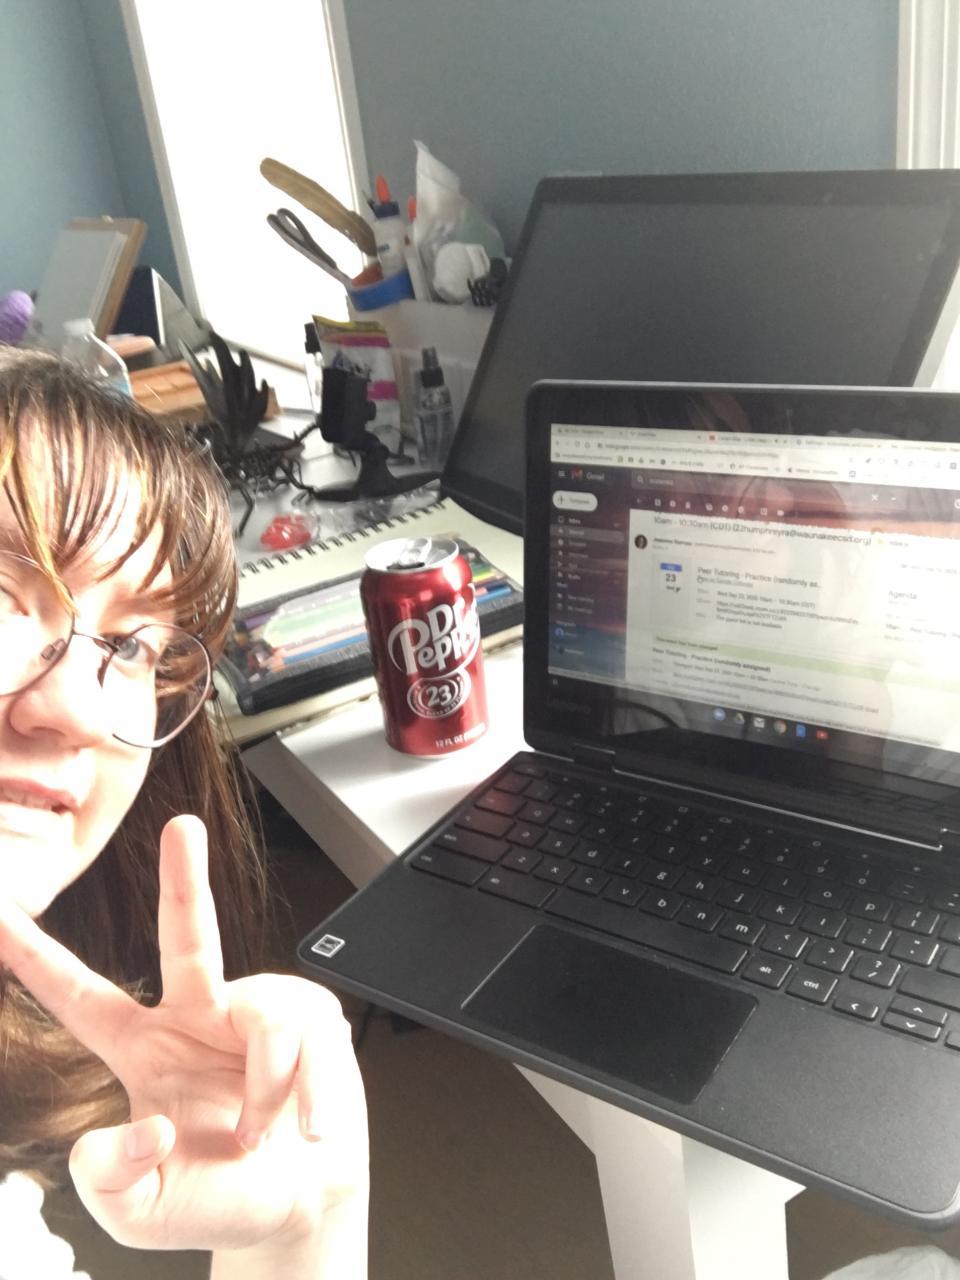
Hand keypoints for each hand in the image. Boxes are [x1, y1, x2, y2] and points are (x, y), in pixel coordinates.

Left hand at [0, 815, 367, 1258]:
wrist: (301, 1205)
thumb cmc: (219, 1198)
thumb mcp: (140, 1209)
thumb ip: (108, 1179)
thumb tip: (141, 1126)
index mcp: (143, 1050)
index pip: (80, 997)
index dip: (37, 957)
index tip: (1, 912)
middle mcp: (199, 1017)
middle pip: (187, 934)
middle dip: (185, 876)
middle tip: (182, 827)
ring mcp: (256, 1013)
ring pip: (262, 1022)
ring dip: (264, 1094)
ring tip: (259, 1133)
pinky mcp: (311, 1017)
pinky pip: (303, 1042)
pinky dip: (301, 1095)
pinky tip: (303, 1123)